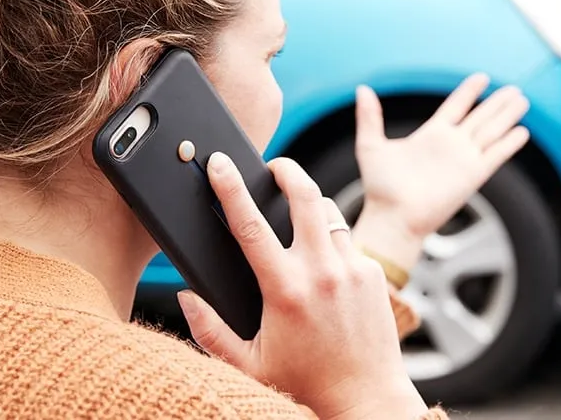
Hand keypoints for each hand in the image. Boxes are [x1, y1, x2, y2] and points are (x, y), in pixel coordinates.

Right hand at [179, 153, 426, 419]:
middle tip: (273, 166)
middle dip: (286, 169)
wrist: (366, 400)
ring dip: (310, 206)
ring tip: (296, 216)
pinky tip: (322, 264)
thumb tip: (186, 295)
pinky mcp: (374, 274)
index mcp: (285, 290)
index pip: (250, 224)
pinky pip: (348, 241)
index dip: (231, 187)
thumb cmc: (305, 385)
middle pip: (304, 194)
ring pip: (329, 213)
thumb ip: (210, 330)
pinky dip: (331, 242)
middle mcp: (322, 273)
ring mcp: (352, 270)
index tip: (220, 164)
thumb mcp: (247, 364)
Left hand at [351, 74, 529, 269]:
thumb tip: (363, 89)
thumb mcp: (371, 145)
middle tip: (514, 89)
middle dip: (497, 103)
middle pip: (480, 117)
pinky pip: (495, 155)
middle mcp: (450, 145)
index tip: (482, 78)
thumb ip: (370, 117)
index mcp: (430, 135)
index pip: (455, 107)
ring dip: (507, 116)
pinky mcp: (472, 176)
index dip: (469, 92)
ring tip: (522, 100)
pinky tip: (522, 132)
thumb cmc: (380, 188)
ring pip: (492, 131)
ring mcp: (463, 160)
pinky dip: (509, 144)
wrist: (392, 218)